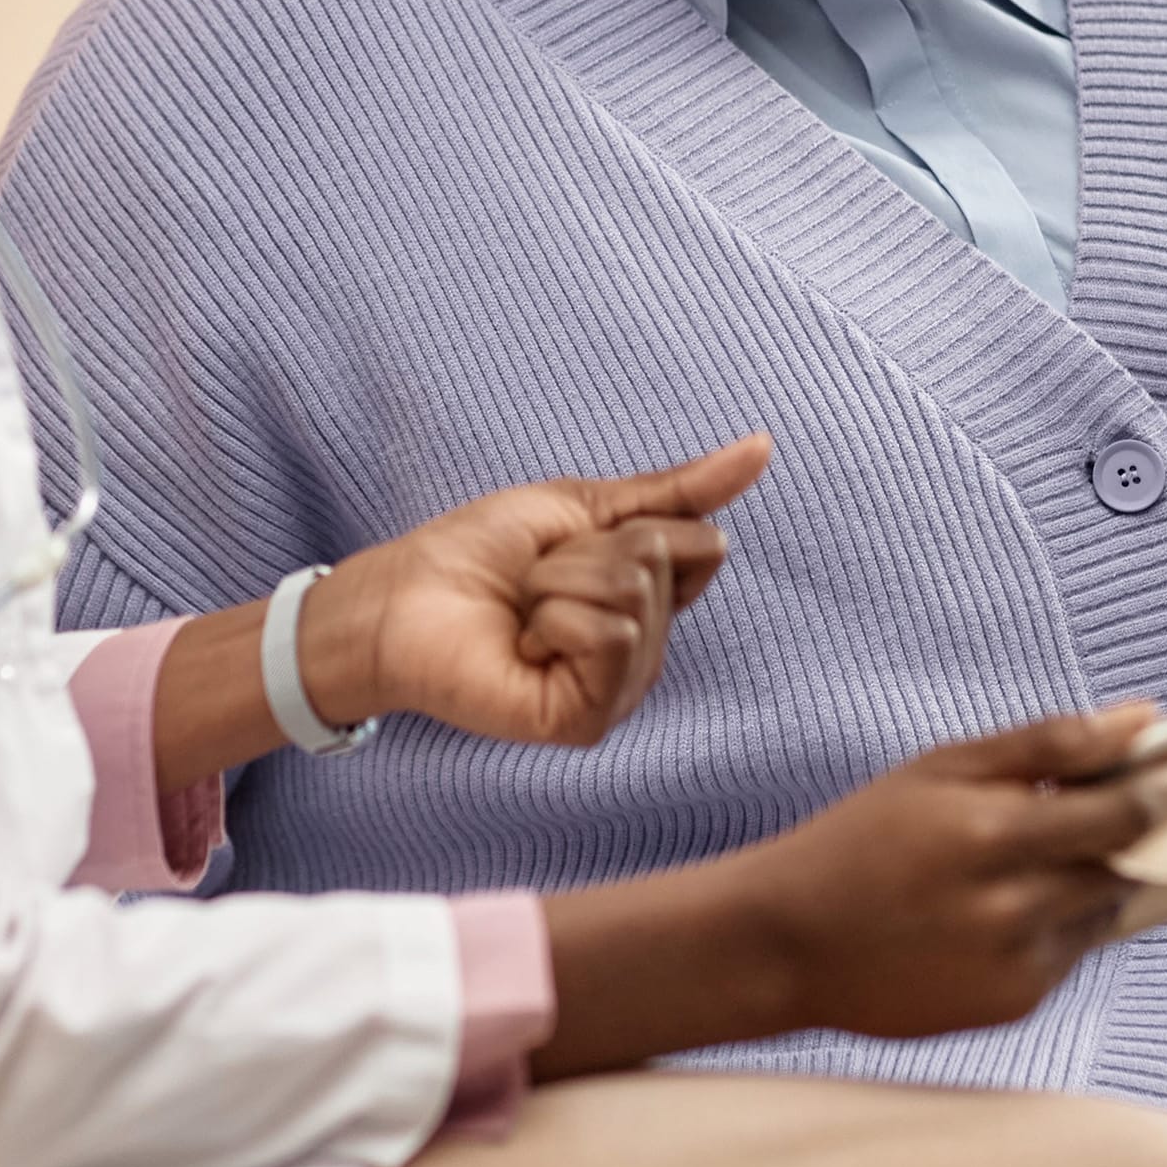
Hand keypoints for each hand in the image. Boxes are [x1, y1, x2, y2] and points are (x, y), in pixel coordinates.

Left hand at [310, 435, 770, 748]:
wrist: (401, 596)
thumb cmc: (480, 554)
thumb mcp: (587, 505)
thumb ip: (678, 489)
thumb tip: (765, 445)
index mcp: (652, 606)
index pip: (703, 545)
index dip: (634, 525)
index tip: (574, 540)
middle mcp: (645, 653)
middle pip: (663, 562)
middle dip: (585, 550)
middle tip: (533, 580)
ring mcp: (619, 690)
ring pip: (635, 596)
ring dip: (559, 581)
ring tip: (523, 610)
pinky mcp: (586, 720)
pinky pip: (610, 637)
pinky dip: (554, 618)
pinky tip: (522, 644)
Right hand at [739, 705, 1166, 1037]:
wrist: (788, 944)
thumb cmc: (864, 839)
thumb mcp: (942, 769)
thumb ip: (1047, 744)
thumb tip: (1143, 718)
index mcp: (990, 836)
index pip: (1121, 813)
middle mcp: (1011, 909)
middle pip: (1126, 867)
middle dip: (1149, 836)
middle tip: (1164, 804)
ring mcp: (1015, 966)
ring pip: (1103, 912)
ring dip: (1100, 879)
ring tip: (1051, 853)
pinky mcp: (1012, 1005)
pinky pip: (1069, 953)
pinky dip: (1060, 922)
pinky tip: (1011, 904)